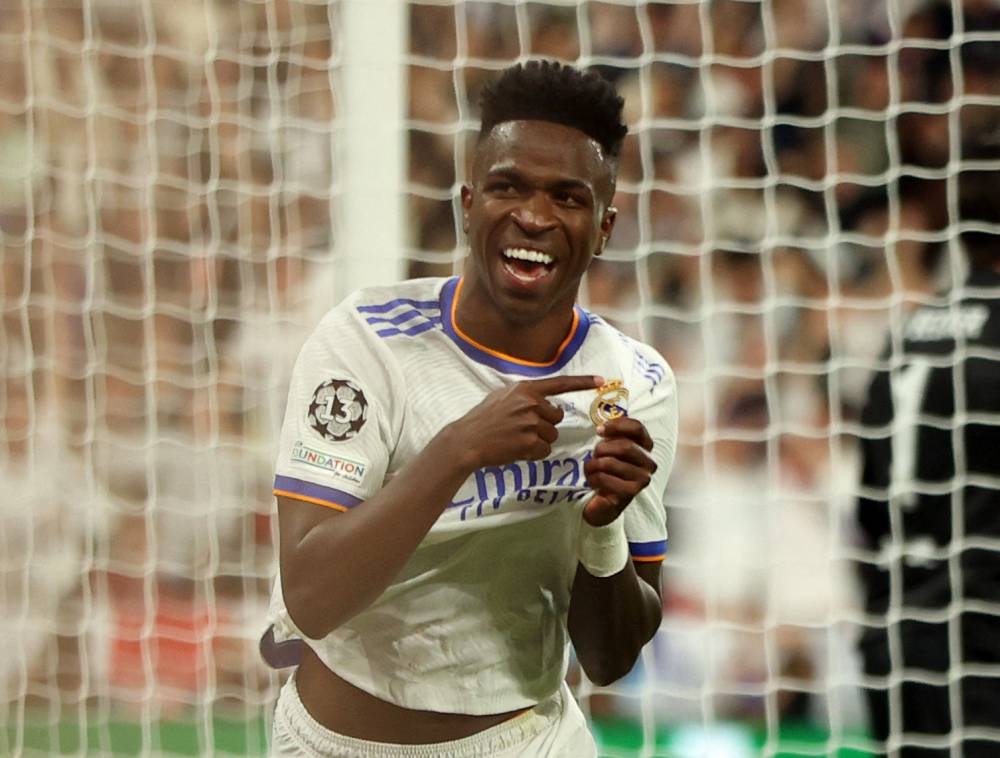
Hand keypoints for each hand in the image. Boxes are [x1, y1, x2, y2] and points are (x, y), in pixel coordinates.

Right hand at [450, 375, 603, 468]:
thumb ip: (524, 396)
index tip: (602, 380)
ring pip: (552, 435)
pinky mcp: (529, 442)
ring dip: (539, 441)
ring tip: (517, 440)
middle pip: (557, 417)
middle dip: (545, 425)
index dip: (583, 382)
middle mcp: (531, 403)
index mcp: (526, 389)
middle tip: (523, 430)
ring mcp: (531, 423)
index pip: (560, 383)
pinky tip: (517, 450)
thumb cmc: (482, 419)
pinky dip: (534, 454)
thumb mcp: (502, 396)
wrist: (467, 440)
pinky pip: (544, 451)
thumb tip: (543, 400)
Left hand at [583, 417, 655, 525]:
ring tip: (591, 469)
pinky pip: (605, 478)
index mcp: (646, 447)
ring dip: (594, 465)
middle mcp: (649, 463)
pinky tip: (593, 481)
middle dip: (602, 449)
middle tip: (594, 455)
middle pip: (624, 446)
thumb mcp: (610, 448)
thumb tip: (601, 426)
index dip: (616, 425)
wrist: (604, 502)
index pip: (637, 428)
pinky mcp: (631, 493)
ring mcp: (642, 479)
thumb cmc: (607, 470)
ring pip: (611, 462)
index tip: (599, 430)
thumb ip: (611, 434)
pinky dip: (593, 478)